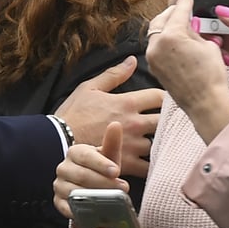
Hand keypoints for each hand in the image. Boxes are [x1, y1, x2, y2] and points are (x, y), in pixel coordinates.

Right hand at [53, 121, 129, 219]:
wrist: (89, 186)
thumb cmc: (101, 169)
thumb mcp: (108, 157)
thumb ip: (112, 143)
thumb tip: (116, 124)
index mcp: (74, 152)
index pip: (86, 156)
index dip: (101, 164)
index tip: (116, 171)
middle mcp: (63, 168)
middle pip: (81, 175)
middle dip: (103, 183)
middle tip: (122, 189)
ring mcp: (59, 185)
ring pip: (75, 192)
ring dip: (94, 198)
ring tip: (113, 201)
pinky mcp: (58, 202)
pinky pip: (66, 207)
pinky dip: (79, 211)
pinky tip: (94, 212)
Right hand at [54, 56, 162, 176]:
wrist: (58, 140)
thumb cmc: (73, 113)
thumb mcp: (90, 87)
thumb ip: (114, 74)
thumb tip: (133, 60)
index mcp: (127, 103)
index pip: (160, 97)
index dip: (167, 97)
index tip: (166, 101)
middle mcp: (134, 123)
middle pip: (167, 120)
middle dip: (170, 120)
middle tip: (170, 122)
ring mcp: (132, 145)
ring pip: (161, 143)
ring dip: (162, 142)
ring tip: (162, 142)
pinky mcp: (126, 163)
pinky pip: (150, 167)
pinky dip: (154, 165)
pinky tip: (154, 162)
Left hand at [146, 0, 228, 143]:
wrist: (205, 103)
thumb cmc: (211, 76)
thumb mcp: (208, 46)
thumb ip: (196, 32)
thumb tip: (191, 24)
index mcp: (171, 36)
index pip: (178, 12)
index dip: (184, 2)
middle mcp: (156, 45)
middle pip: (160, 20)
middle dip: (171, 13)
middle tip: (182, 10)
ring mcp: (152, 57)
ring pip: (156, 34)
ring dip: (168, 28)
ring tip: (182, 27)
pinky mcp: (154, 68)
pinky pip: (157, 48)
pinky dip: (166, 42)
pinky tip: (178, 43)